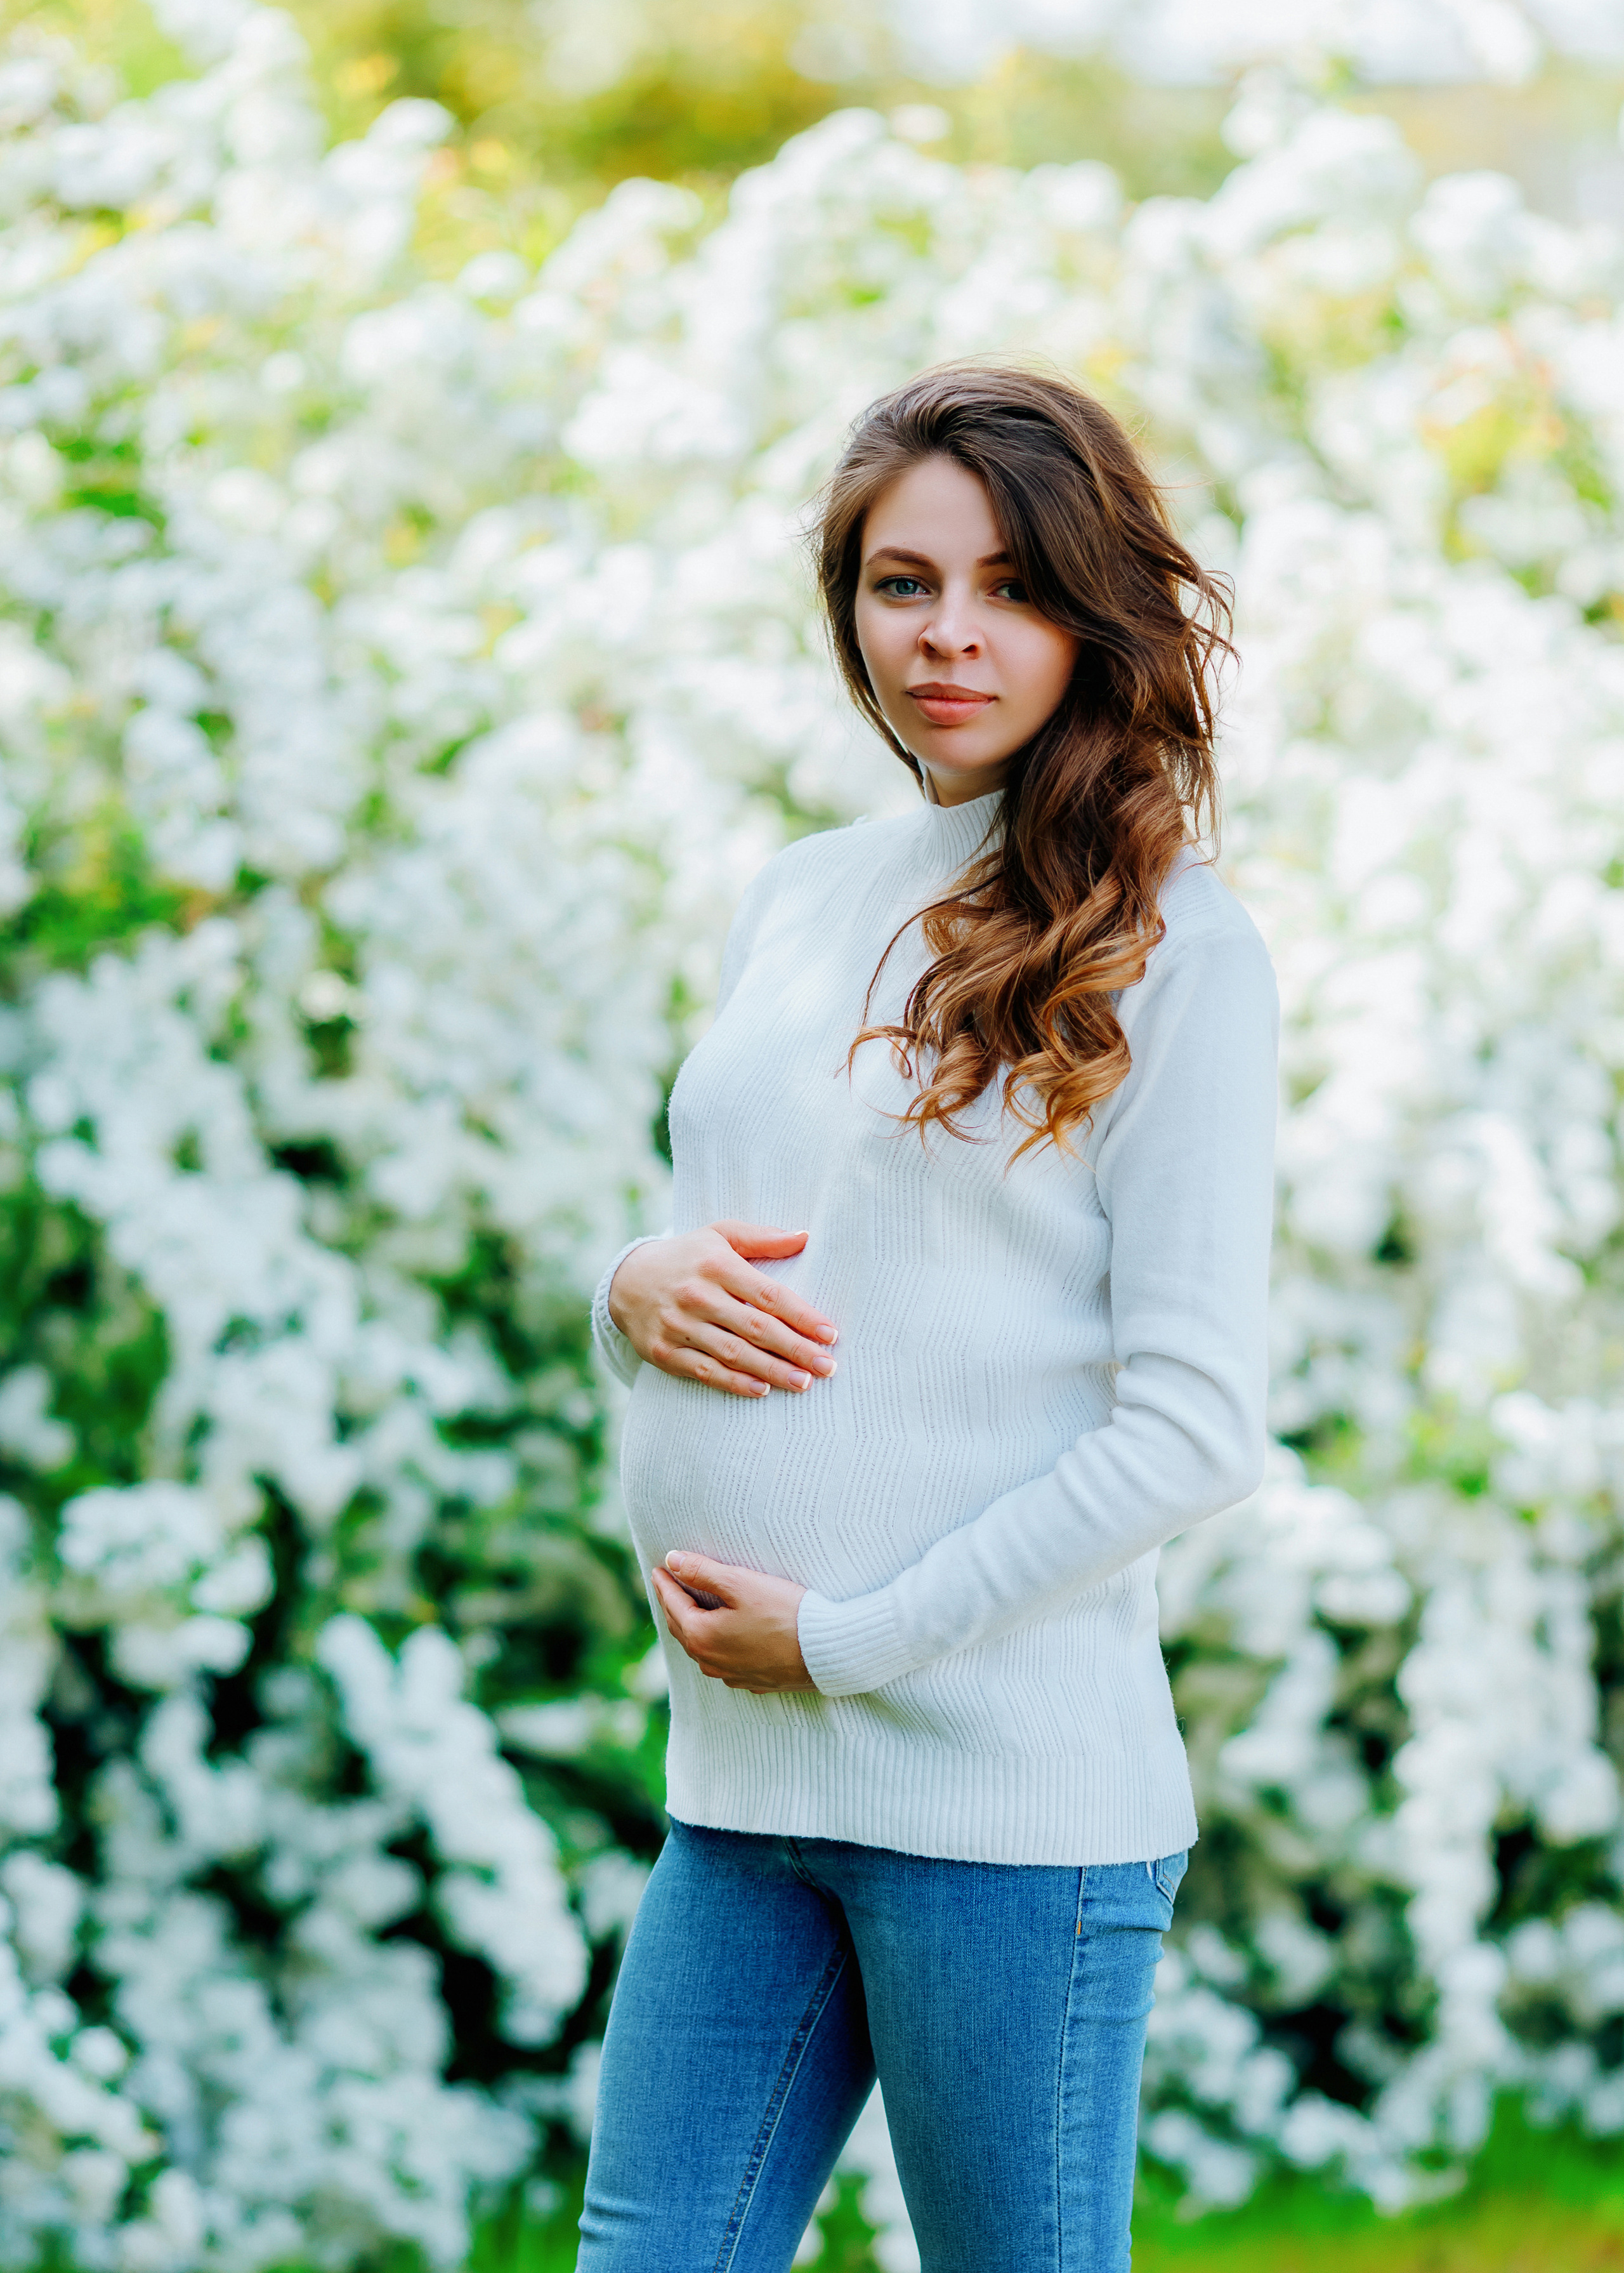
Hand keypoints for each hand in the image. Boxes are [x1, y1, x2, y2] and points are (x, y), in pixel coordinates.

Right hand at [608, 1221, 838, 1398]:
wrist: (626, 1281)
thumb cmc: (688, 1257)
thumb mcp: (720, 1235)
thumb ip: (762, 1238)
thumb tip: (805, 1237)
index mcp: (716, 1265)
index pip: (768, 1294)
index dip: (802, 1316)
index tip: (830, 1334)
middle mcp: (697, 1296)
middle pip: (756, 1327)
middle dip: (795, 1349)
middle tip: (828, 1366)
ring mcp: (679, 1326)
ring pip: (733, 1353)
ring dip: (772, 1371)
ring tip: (805, 1382)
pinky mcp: (663, 1352)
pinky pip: (704, 1372)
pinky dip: (734, 1383)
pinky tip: (762, 1390)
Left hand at [651, 1554, 813, 1692]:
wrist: (827, 1651)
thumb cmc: (785, 1613)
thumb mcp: (741, 1584)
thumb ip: (703, 1571)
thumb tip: (672, 1561)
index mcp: (701, 1636)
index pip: (674, 1604)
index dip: (664, 1583)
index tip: (658, 1568)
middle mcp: (711, 1662)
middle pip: (683, 1628)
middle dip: (673, 1605)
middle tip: (668, 1586)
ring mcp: (731, 1675)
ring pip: (701, 1647)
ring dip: (693, 1626)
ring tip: (690, 1608)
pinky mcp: (753, 1680)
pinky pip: (723, 1660)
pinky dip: (715, 1643)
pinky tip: (722, 1636)